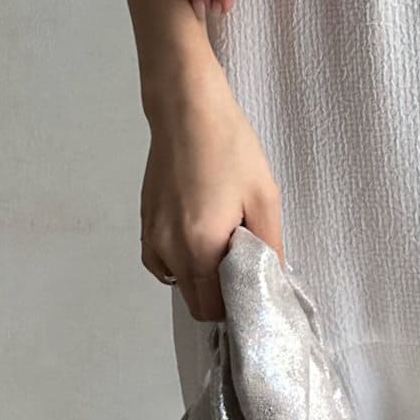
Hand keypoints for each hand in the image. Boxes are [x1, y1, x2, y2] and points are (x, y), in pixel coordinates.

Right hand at [140, 79, 283, 323]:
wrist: (187, 111)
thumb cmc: (230, 147)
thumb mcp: (264, 195)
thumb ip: (270, 244)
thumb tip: (274, 279)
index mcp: (200, 247)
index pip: (212, 308)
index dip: (236, 306)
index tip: (256, 290)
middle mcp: (169, 250)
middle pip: (193, 301)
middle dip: (220, 295)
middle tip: (244, 266)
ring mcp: (152, 237)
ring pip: (176, 282)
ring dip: (200, 279)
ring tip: (223, 245)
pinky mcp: (145, 222)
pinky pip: (161, 262)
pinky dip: (180, 262)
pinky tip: (199, 237)